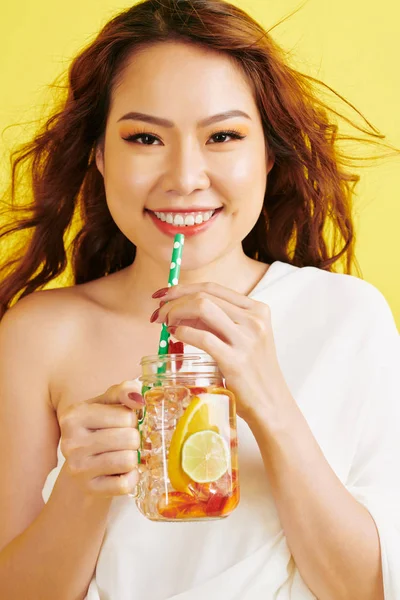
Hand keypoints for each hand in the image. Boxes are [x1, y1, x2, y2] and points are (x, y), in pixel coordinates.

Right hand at [58, 381, 144, 497]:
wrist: (80, 472)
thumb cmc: (97, 432)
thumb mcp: (105, 405)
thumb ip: (122, 392)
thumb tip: (139, 396)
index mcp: (73, 415)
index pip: (126, 415)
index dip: (131, 420)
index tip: (120, 424)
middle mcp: (71, 442)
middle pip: (130, 437)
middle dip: (133, 439)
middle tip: (122, 442)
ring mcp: (78, 468)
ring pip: (129, 460)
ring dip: (132, 458)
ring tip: (120, 456)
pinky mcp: (89, 489)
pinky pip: (126, 483)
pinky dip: (131, 478)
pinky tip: (120, 473)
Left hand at [152, 283, 292, 423]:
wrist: (271, 405)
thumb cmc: (253, 372)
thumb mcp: (243, 339)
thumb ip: (217, 322)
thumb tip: (181, 310)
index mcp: (257, 310)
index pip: (213, 287)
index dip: (183, 288)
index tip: (163, 295)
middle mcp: (254, 320)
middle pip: (204, 295)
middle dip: (174, 300)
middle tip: (158, 313)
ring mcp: (246, 339)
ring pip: (201, 307)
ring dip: (175, 312)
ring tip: (165, 324)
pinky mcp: (235, 360)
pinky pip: (202, 337)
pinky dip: (183, 332)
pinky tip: (175, 336)